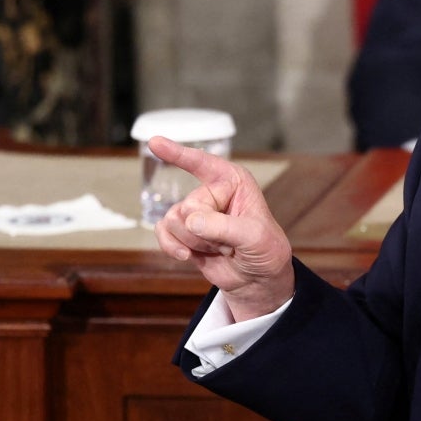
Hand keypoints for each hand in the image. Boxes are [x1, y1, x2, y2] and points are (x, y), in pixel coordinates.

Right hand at [149, 136, 294, 320]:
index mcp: (233, 181)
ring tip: (220, 247)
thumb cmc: (266, 251)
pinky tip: (188, 256)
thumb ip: (224, 227)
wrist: (257, 279)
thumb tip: (191, 221)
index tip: (154, 142)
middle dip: (206, 232)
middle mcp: (211, 191)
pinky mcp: (182, 231)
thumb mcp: (255, 237)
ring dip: (196, 242)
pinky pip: (162, 232)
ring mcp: (194, 211)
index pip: (202, 163)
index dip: (178, 154)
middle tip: (230, 242)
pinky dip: (172, 247)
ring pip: (173, 221)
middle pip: (187, 206)